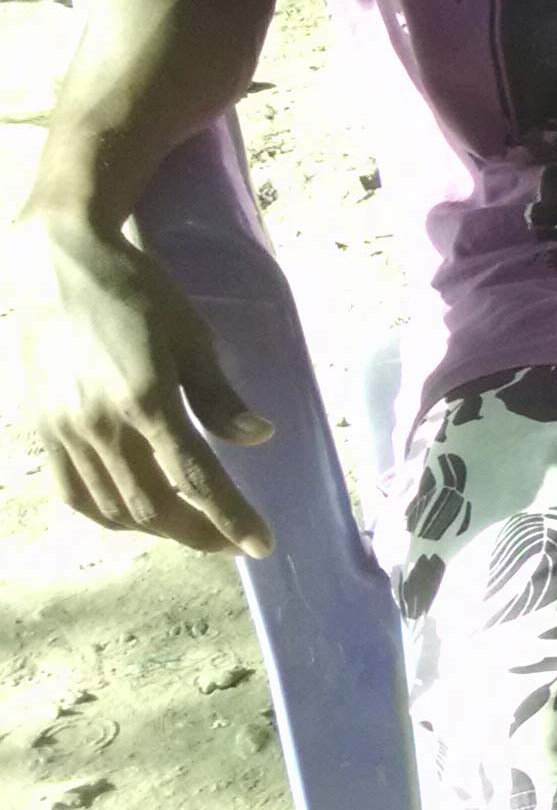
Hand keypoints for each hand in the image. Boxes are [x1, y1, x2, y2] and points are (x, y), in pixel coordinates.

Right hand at [11, 219, 274, 557]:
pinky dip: (107, 515)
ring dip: (158, 528)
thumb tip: (259, 438)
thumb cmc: (137, 292)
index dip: (231, 517)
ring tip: (194, 529)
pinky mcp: (41, 429)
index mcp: (146, 400)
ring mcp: (65, 431)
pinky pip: (72, 492)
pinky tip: (135, 516)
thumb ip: (218, 396)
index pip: (196, 478)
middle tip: (233, 540)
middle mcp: (101, 424)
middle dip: (199, 531)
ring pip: (114, 506)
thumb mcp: (191, 335)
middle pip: (154, 504)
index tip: (262, 544)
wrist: (59, 265)